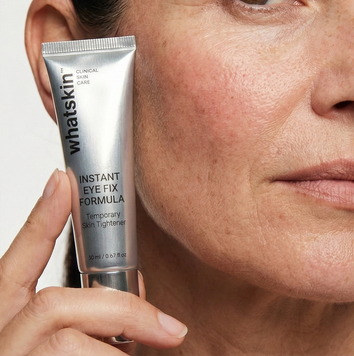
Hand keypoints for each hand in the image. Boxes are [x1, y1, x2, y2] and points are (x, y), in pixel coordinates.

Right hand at [0, 170, 186, 354]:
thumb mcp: (78, 344)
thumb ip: (97, 312)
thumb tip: (136, 286)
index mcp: (6, 321)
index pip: (15, 263)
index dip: (40, 220)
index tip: (63, 179)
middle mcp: (1, 340)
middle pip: (55, 304)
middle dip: (122, 310)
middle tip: (172, 330)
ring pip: (69, 341)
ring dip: (117, 351)